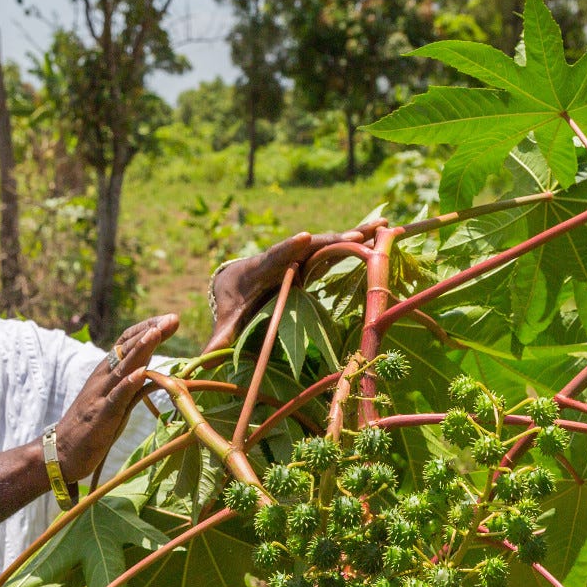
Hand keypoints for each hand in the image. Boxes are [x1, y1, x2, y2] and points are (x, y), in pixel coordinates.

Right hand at [54, 314, 178, 481]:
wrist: (61, 452)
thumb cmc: (92, 427)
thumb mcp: (117, 404)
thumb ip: (132, 388)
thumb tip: (152, 375)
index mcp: (107, 373)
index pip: (127, 343)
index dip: (148, 329)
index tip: (170, 320)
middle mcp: (103, 378)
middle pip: (127, 349)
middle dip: (150, 332)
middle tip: (172, 319)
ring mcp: (100, 395)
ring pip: (122, 368)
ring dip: (141, 349)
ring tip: (157, 332)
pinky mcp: (100, 415)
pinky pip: (115, 397)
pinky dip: (128, 384)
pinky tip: (141, 373)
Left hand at [206, 223, 385, 351]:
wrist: (237, 280)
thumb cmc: (234, 303)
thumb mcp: (227, 320)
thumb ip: (219, 337)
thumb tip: (201, 362)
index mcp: (261, 269)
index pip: (275, 256)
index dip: (289, 248)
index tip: (304, 238)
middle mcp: (285, 255)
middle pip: (310, 245)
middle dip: (332, 239)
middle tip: (358, 233)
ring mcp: (301, 254)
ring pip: (329, 242)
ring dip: (356, 233)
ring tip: (384, 225)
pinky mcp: (314, 257)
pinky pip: (338, 248)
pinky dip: (361, 239)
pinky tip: (385, 231)